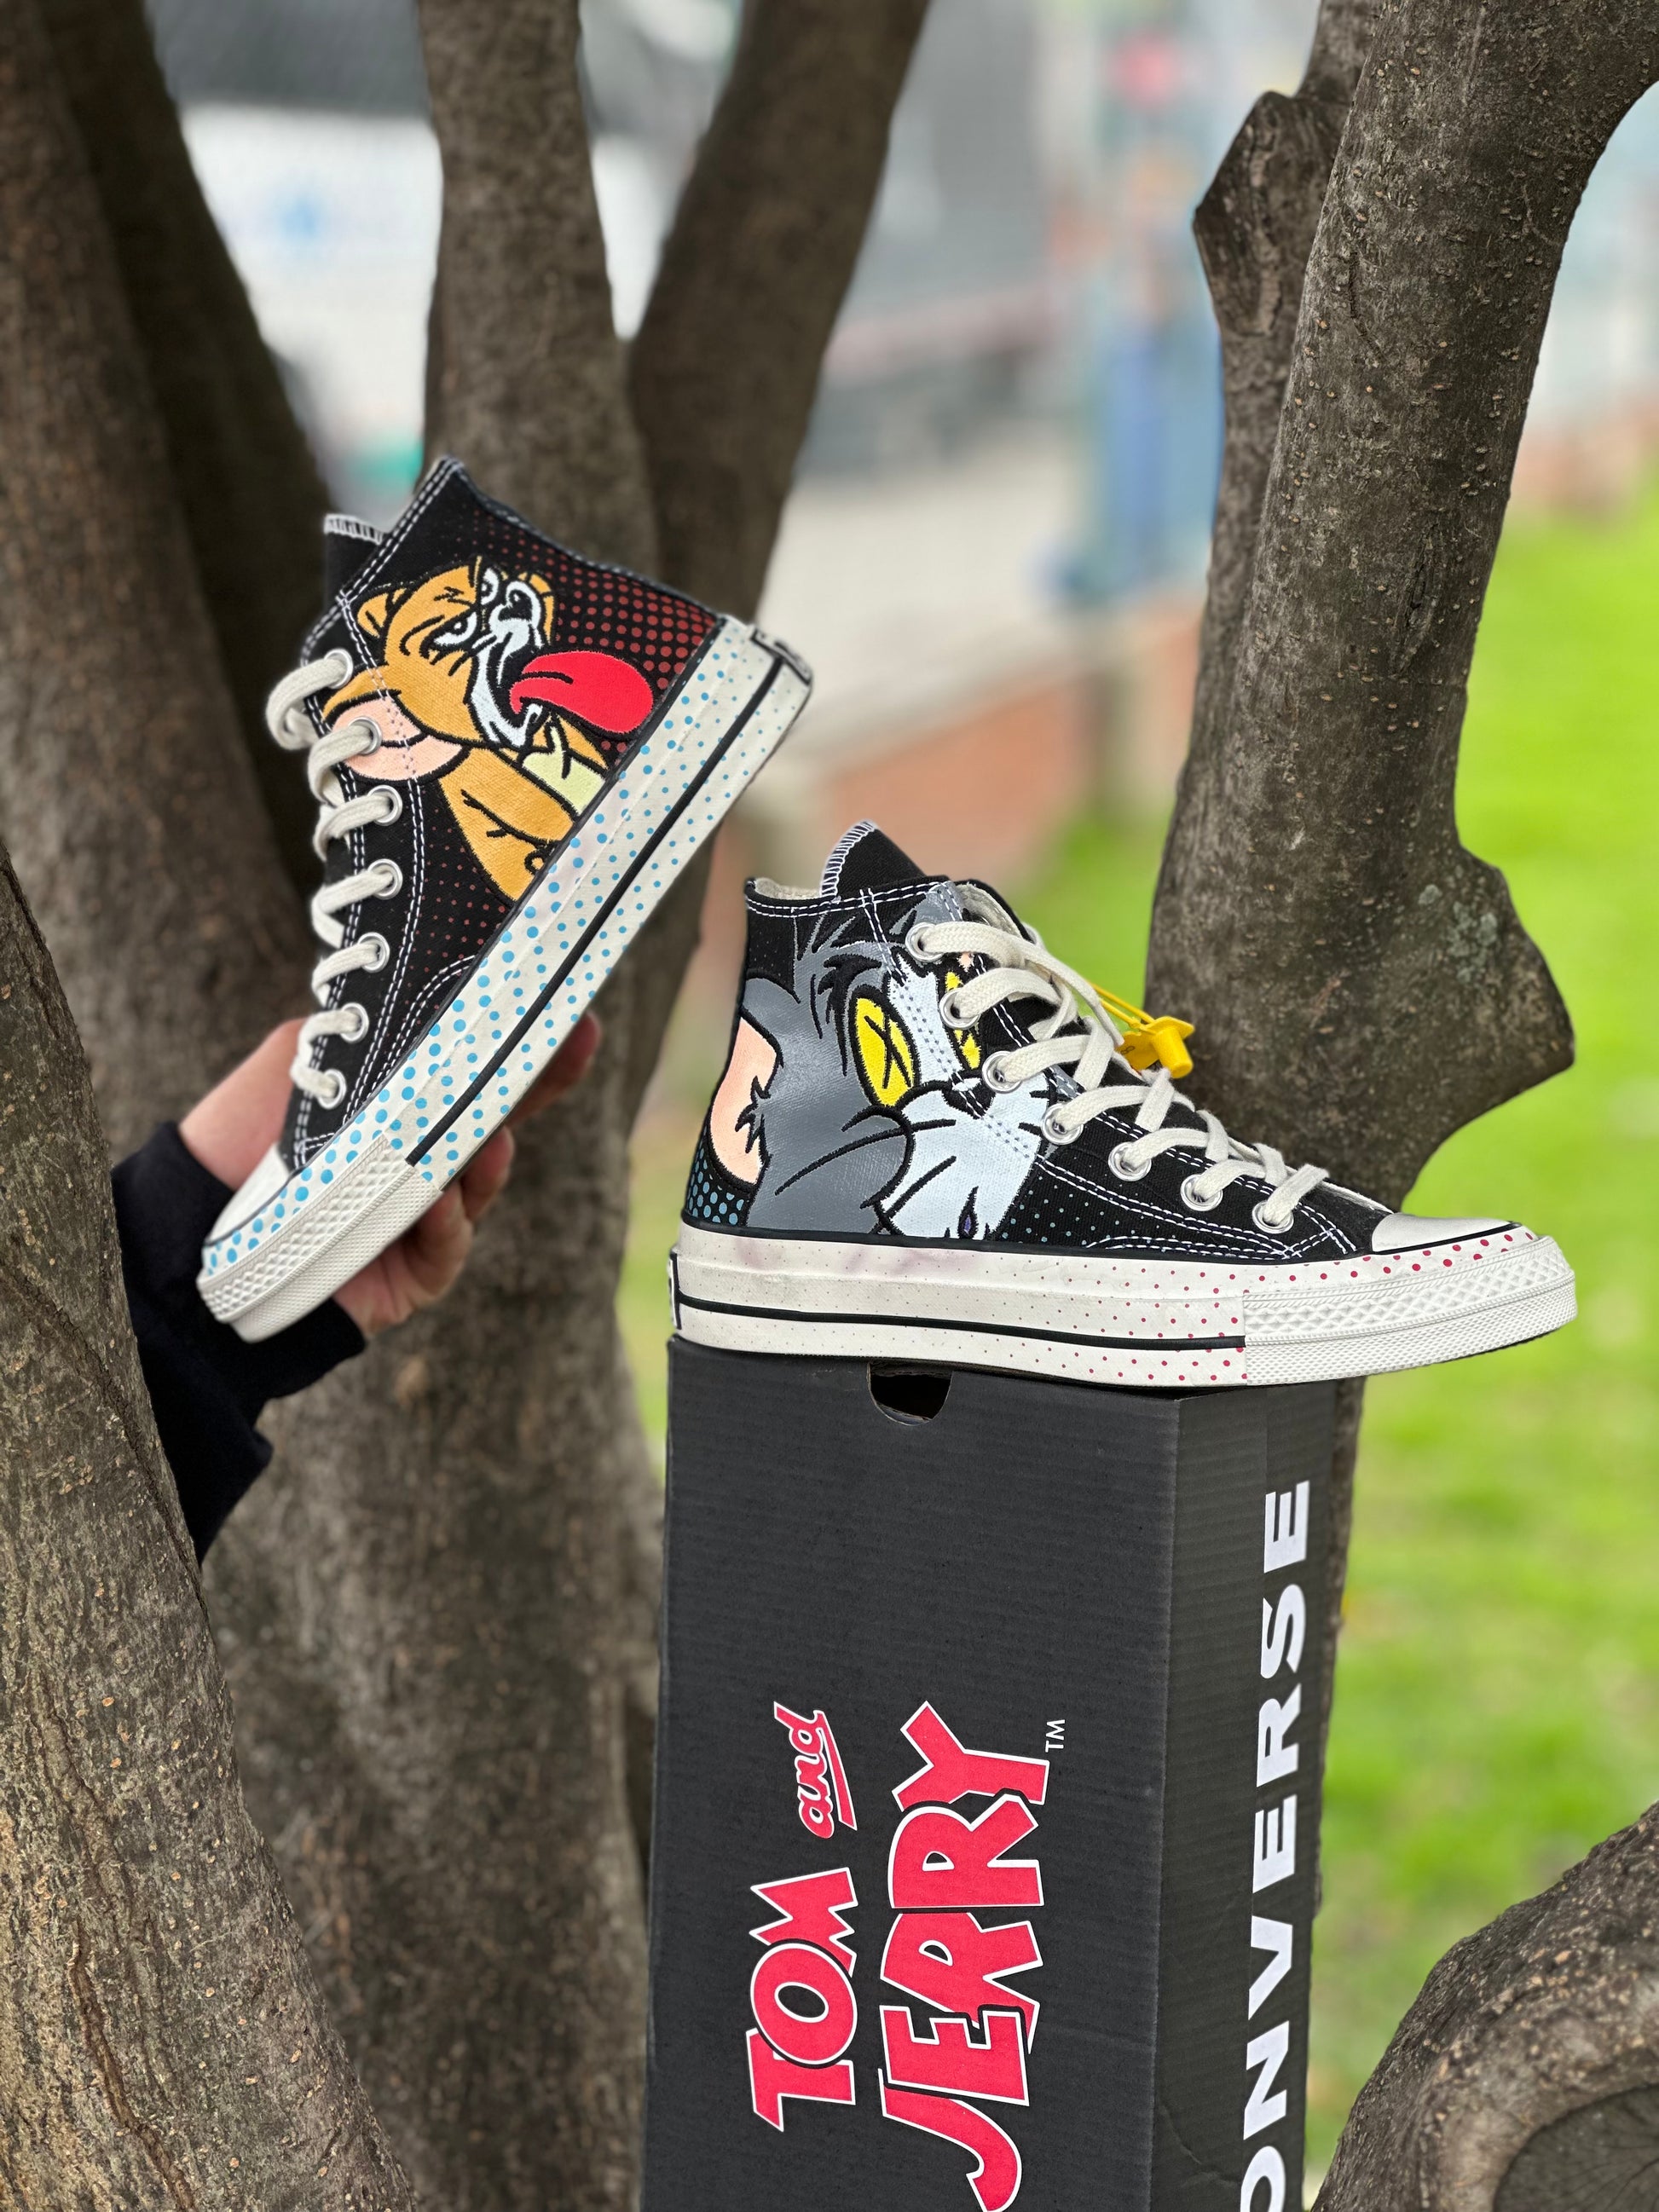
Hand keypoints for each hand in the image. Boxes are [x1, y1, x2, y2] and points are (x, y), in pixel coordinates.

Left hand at [179, 1013, 602, 1336]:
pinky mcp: (411, 1276)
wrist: (189, 1223)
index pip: (476, 1071)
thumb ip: (362, 1029)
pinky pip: (448, 1247)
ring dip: (489, 1160)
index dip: (523, 1044)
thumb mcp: (300, 1057)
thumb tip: (422, 989)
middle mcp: (419, 1161)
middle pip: (497, 1120)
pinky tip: (438, 1203)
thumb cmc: (239, 1136)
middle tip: (573, 1043)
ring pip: (479, 1186)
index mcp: (400, 1107)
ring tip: (493, 1136)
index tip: (565, 1006)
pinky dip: (448, 1224)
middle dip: (539, 1084)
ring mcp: (420, 1220)